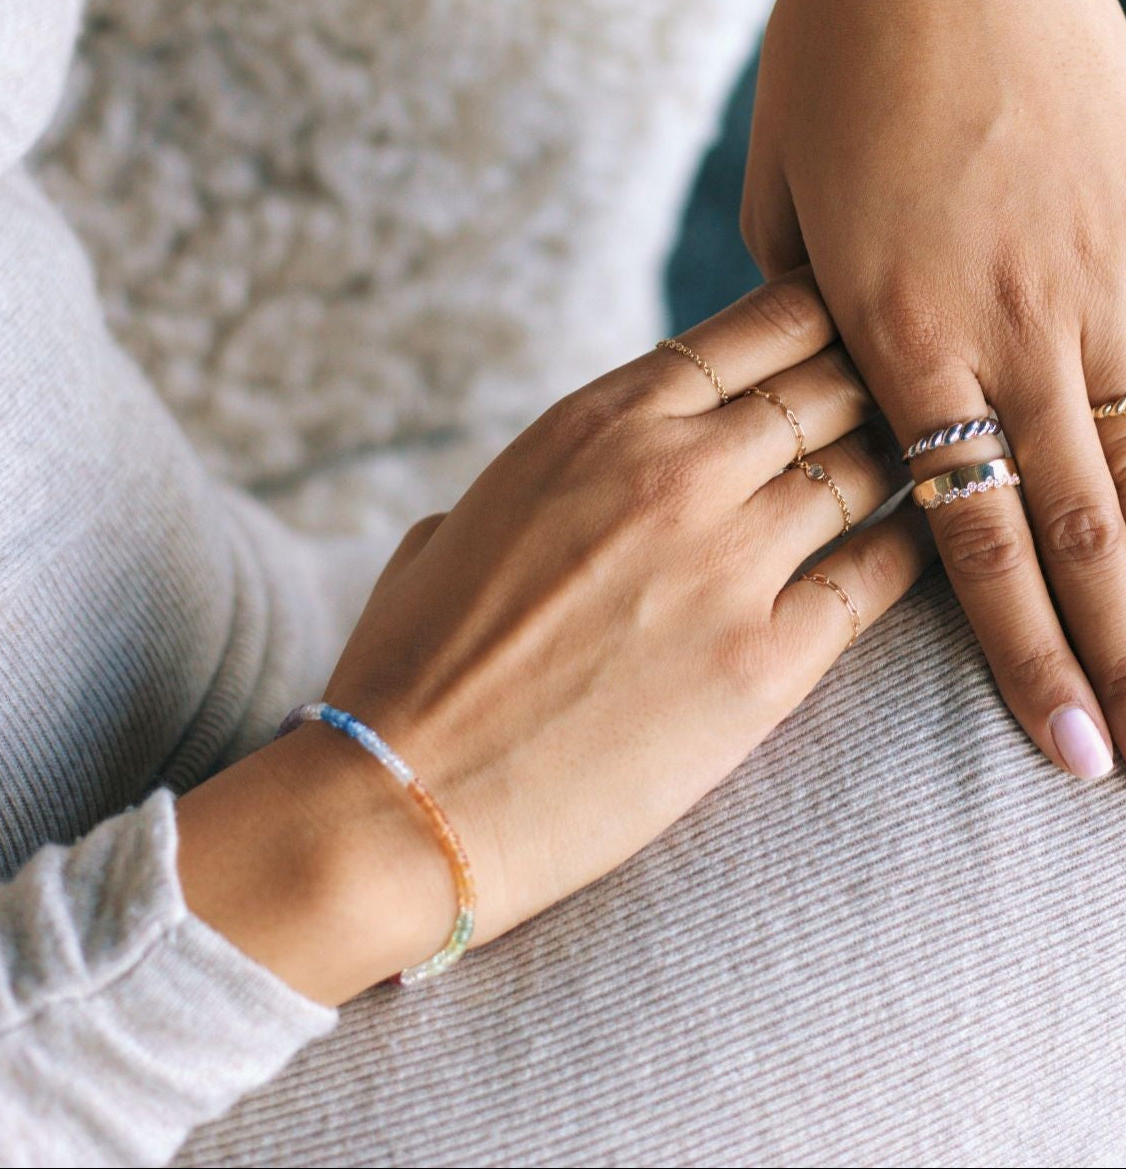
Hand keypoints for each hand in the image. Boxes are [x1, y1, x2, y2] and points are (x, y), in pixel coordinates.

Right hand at [195, 268, 929, 1004]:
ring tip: (915, 480)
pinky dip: (910, 555)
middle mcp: (672, 470)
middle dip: (871, 387)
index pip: (757, 326)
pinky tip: (920, 555)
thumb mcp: (456, 527)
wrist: (409, 800)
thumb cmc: (414, 666)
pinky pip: (881, 576)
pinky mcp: (765, 664)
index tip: (843, 343)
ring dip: (897, 468)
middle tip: (895, 411)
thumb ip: (533, 490)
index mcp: (594, 422)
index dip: (817, 324)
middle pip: (831, 384)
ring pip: (869, 469)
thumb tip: (564, 492)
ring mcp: (726, 563)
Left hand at [741, 0, 1125, 777]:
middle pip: (1087, 530)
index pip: (977, 540)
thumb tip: (828, 375)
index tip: (1073, 744)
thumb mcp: (787, 214)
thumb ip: (806, 320)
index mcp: (901, 345)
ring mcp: (1095, 281)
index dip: (1031, 653)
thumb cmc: (843, 69)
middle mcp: (1009, 335)